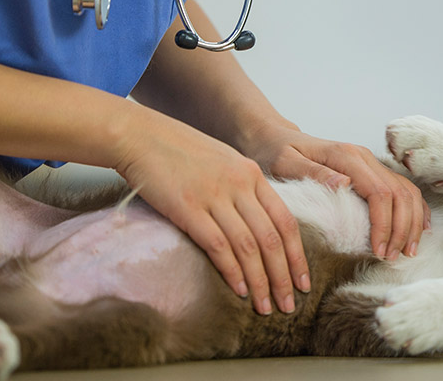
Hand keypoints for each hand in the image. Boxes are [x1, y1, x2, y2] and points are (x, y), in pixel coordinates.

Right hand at [114, 108, 309, 314]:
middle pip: (272, 238)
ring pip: (248, 246)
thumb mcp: (222, 161)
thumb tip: (257, 224)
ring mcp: (214, 195)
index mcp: (251, 174)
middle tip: (288, 306)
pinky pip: (218, 246)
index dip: (297, 255)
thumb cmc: (178, 151)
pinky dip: (232, 272)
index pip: (285, 221)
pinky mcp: (188, 207)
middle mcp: (239, 184)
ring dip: (260, 282)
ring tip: (265, 307)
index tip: (302, 281)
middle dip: (283, 277)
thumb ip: (242, 188)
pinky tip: (239, 290)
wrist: (140, 136)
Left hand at [240, 122, 429, 259]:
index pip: (379, 193)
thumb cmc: (275, 153)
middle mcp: (363, 157)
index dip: (384, 225)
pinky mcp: (371, 169)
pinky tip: (419, 228)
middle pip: (399, 194)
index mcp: (345, 156)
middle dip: (401, 229)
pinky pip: (403, 187)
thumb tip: (345, 184)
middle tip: (393, 258)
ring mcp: (370, 162)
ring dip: (412, 222)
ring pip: (406, 191)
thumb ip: (313, 173)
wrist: (275, 138)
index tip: (379, 251)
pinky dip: (415, 208)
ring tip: (407, 251)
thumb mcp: (284, 163)